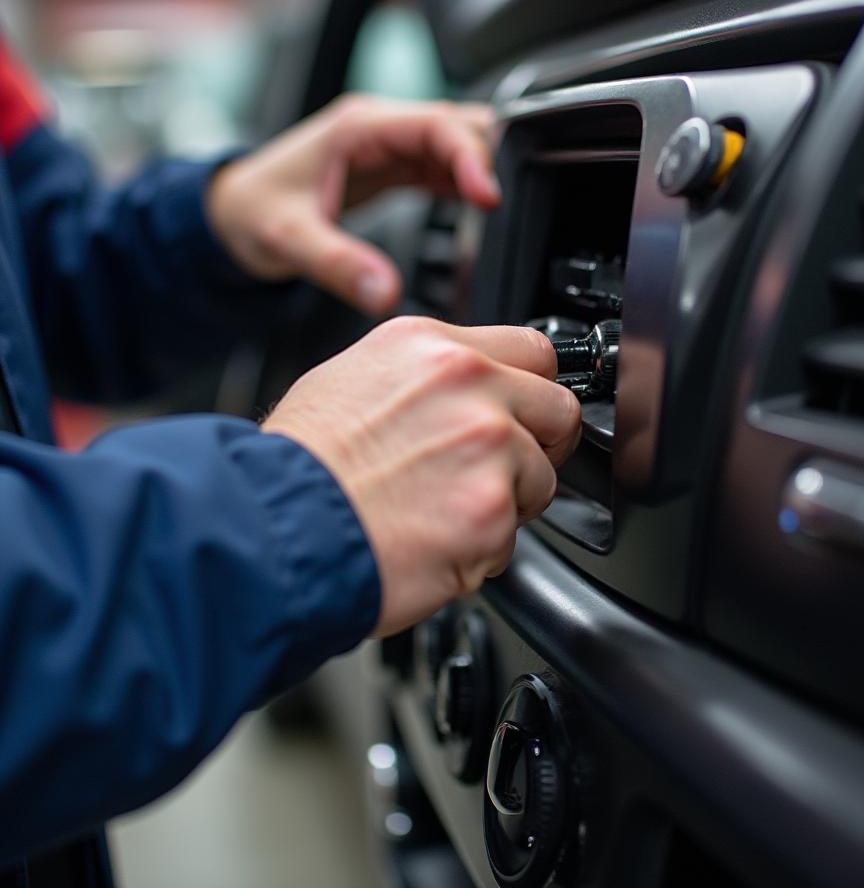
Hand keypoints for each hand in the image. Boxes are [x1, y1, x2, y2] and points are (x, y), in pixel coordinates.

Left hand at [205, 96, 498, 314]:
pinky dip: (466, 182)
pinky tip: (478, 208)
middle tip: (506, 207)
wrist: (230, 211)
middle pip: (458, 124)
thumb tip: (383, 294)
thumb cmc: (252, 212)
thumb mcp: (289, 240)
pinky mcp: (396, 164)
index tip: (490, 196)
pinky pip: (445, 163)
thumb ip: (337, 265)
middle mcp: (381, 127)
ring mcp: (391, 144)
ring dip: (481, 168)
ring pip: (457, 141)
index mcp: (360, 127)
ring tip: (499, 212)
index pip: (436, 124)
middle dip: (489, 157)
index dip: (471, 156)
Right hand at [261, 317, 580, 636]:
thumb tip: (467, 388)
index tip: (527, 413)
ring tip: (442, 513)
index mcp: (433, 346)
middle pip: (558, 409)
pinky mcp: (491, 509)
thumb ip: (427, 376)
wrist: (271, 528)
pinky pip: (514, 537)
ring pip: (542, 478)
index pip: (533, 352)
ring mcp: (486, 444)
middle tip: (499, 471)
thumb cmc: (301, 466)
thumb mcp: (354, 380)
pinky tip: (433, 543)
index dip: (532, 390)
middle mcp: (468, 383)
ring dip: (506, 503)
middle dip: (538, 445)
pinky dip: (482, 551)